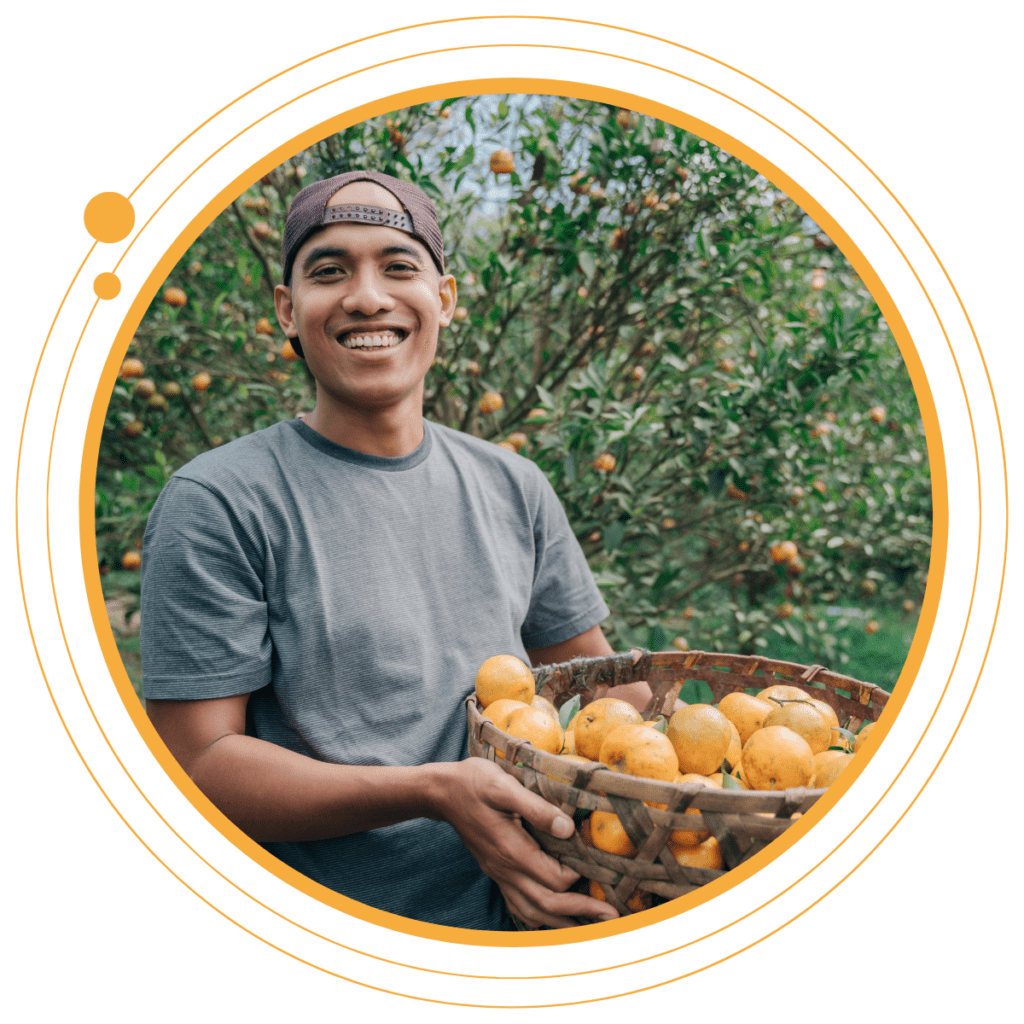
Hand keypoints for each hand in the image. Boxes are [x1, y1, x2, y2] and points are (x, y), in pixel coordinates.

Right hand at [431, 758, 618, 928]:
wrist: (442, 791)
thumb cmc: (474, 782)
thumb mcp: (504, 786)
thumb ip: (536, 807)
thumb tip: (568, 827)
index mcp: (511, 850)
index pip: (554, 878)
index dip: (579, 877)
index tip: (601, 869)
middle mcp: (505, 869)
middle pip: (547, 904)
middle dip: (581, 913)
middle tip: (612, 917)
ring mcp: (499, 873)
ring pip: (532, 912)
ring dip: (562, 923)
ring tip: (590, 929)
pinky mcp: (495, 870)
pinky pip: (518, 905)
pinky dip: (539, 918)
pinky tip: (553, 920)